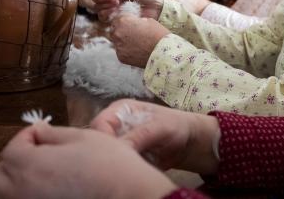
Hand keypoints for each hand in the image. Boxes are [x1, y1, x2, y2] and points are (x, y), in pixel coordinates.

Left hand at [0, 124, 176, 198]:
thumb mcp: (82, 136)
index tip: (43, 133)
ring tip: (43, 172)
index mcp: (29, 164)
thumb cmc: (108, 164)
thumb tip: (38, 131)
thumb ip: (52, 133)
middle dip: (14, 160)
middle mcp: (22, 190)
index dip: (27, 135)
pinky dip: (30, 193)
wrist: (129, 194)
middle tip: (38, 152)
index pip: (11, 147)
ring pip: (6, 194)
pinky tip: (52, 188)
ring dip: (18, 180)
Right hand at [91, 99, 219, 174]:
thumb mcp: (160, 127)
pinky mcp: (121, 156)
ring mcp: (117, 141)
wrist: (187, 142)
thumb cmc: (175, 126)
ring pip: (102, 154)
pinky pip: (112, 164)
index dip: (102, 138)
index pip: (99, 123)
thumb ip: (140, 134)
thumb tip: (120, 148)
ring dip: (110, 162)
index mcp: (120, 109)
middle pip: (96, 139)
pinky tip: (126, 174)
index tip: (112, 152)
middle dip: (104, 152)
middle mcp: (114, 125)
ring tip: (124, 168)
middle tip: (117, 163)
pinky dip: (117, 170)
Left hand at [111, 14, 168, 67]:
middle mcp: (117, 33)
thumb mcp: (149, 21)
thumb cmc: (159, 35)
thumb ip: (136, 21)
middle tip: (132, 34)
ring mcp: (118, 46)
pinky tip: (136, 50)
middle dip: (121, 31)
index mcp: (123, 21)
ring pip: (116, 41)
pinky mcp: (121, 57)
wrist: (163, 53)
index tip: (129, 24)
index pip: (117, 18)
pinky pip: (120, 51)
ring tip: (136, 43)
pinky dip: (126, 51)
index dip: (124, 21)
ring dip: (123, 41)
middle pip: (114, 30)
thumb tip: (134, 22)